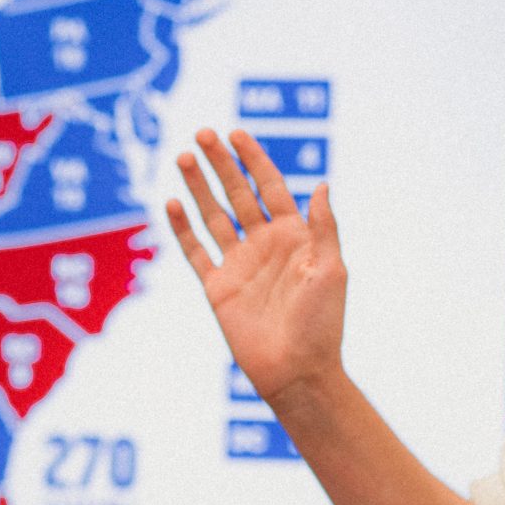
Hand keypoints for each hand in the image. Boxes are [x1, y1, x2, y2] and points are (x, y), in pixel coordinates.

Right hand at [164, 129, 345, 406]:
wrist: (297, 371)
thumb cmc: (322, 324)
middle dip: (221, 164)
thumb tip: (322, 185)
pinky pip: (196, 252)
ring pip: (214, 216)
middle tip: (203, 134)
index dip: (254, 159)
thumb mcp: (332, 270)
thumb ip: (323, 228)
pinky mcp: (217, 288)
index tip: (236, 133)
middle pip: (238, 194)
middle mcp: (264, 245)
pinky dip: (183, 228)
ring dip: (199, 187)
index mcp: (294, 237)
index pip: (270, 187)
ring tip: (184, 157)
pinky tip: (173, 203)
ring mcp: (239, 265)